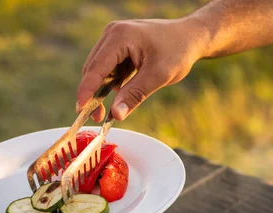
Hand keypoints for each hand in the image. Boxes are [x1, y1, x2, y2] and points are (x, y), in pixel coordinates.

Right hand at [76, 18, 207, 121]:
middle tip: (97, 118)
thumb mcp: (157, 76)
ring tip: (105, 112)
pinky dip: (113, 82)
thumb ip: (134, 95)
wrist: (192, 37)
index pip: (96, 67)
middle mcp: (113, 34)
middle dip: (93, 94)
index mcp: (120, 37)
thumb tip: (115, 115)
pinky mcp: (121, 45)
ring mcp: (116, 38)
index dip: (86, 90)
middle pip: (93, 68)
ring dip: (102, 89)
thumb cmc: (177, 52)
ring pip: (101, 69)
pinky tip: (120, 95)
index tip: (80, 110)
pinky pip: (111, 67)